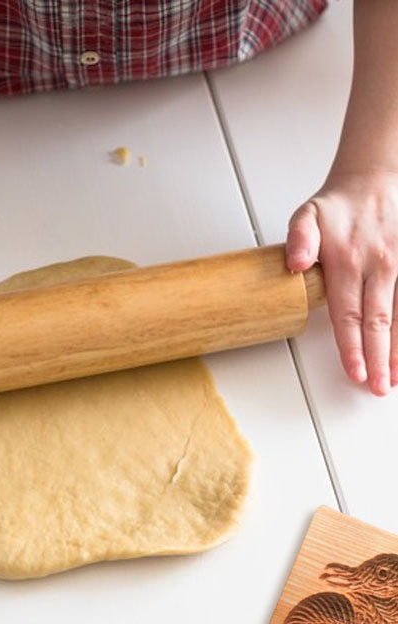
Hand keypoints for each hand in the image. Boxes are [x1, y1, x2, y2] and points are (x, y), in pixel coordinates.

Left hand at [286, 169, 397, 395]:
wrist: (374, 179)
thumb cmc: (337, 206)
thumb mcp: (306, 215)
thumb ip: (299, 239)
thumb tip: (294, 263)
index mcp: (348, 261)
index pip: (349, 314)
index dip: (352, 346)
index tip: (355, 371)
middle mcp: (378, 266)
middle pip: (378, 321)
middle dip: (378, 358)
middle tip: (376, 386)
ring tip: (393, 378)